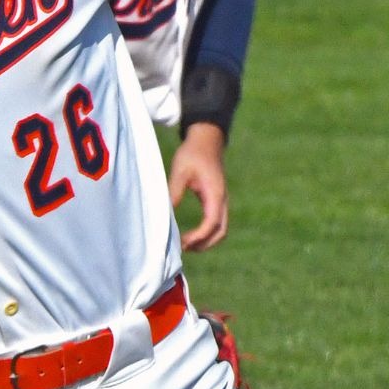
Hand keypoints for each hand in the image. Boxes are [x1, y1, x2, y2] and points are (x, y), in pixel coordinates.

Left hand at [169, 122, 229, 251]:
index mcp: (215, 193)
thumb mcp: (180, 170)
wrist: (207, 140)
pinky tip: (191, 235)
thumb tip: (166, 212)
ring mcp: (221, 200)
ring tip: (186, 245)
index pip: (212, 223)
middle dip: (205, 244)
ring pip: (221, 228)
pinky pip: (216, 222)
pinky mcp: (217, 199)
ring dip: (206, 240)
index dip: (199, 236)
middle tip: (184, 248)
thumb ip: (174, 191)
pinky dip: (207, 232)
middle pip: (221, 231)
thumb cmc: (192, 153)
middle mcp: (222, 200)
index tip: (183, 242)